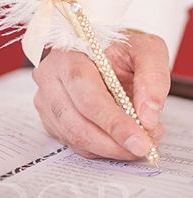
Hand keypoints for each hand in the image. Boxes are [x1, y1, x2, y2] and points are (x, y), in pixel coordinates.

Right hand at [32, 32, 169, 159]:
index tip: (140, 140)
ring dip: (108, 148)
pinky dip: (99, 148)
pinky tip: (117, 139)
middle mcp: (49, 78)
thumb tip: (148, 118)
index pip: (87, 95)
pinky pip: (72, 142)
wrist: (103, 51)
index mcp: (68, 56)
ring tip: (136, 141)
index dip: (113, 122)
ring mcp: (45, 99)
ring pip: (73, 136)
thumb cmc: (121, 49)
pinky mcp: (49, 117)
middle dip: (113, 142)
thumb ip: (152, 78)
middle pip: (76, 122)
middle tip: (144, 148)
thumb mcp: (146, 50)